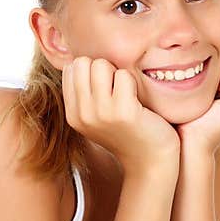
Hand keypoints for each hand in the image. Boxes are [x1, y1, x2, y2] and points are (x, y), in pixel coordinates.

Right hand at [63, 56, 179, 174]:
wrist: (149, 160)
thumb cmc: (126, 131)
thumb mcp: (96, 115)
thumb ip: (83, 92)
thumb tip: (76, 59)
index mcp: (73, 114)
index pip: (70, 69)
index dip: (89, 71)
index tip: (104, 89)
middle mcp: (82, 114)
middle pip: (83, 63)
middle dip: (102, 68)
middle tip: (116, 88)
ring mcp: (101, 113)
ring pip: (101, 65)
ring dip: (117, 73)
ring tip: (126, 94)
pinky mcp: (124, 111)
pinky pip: (124, 75)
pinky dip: (133, 82)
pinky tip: (137, 100)